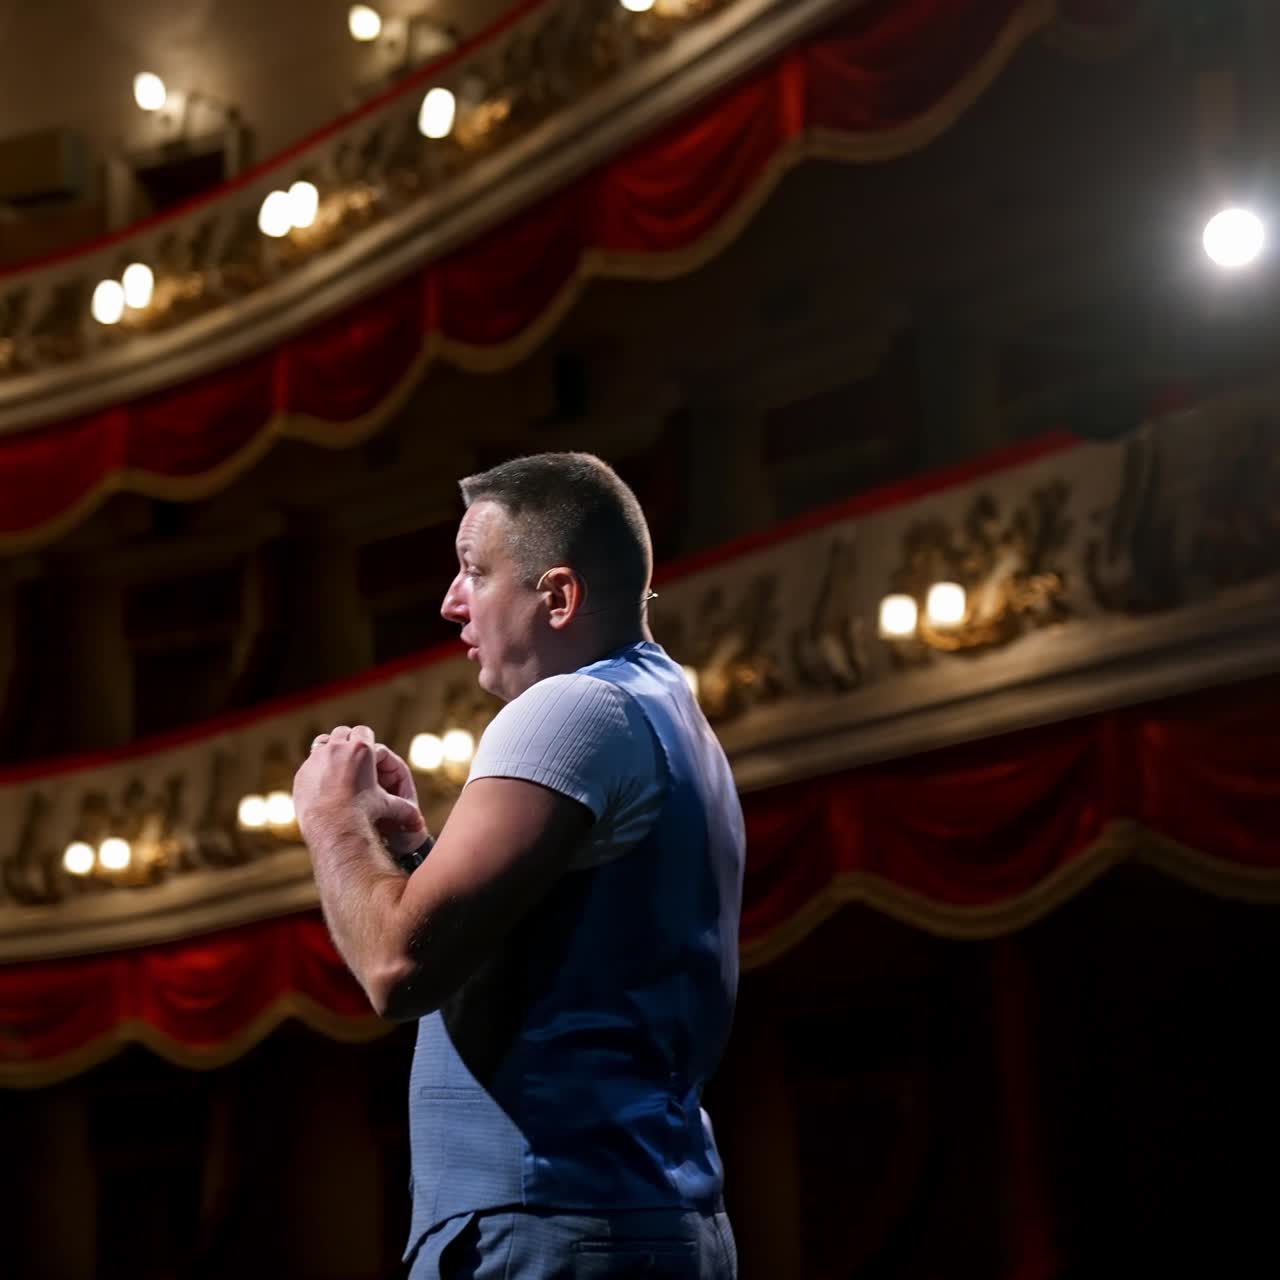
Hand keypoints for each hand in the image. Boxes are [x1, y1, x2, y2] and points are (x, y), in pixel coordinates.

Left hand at [295, 726, 426, 852]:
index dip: (366, 739)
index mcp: (361, 749)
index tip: (367, 749)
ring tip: (336, 763)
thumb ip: (403, 809)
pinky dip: (317, 768)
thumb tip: (420, 823)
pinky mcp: (302, 772)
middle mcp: (337, 748)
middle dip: (348, 741)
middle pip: (342, 732)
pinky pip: (310, 763)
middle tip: (352, 756)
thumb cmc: (362, 815)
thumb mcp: (386, 807)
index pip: (363, 731)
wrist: (331, 827)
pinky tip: (322, 783)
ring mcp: (316, 758)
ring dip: (330, 748)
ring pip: (323, 742)